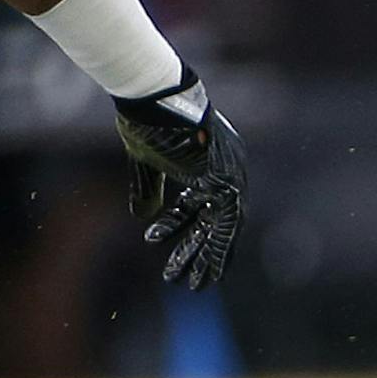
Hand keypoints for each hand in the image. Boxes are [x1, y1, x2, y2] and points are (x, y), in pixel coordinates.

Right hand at [112, 71, 246, 289]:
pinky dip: (188, 230)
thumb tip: (145, 218)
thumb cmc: (150, 122)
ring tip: (184, 282)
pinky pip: (211, 213)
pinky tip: (161, 243)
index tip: (197, 260)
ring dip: (200, 255)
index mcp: (218, 167)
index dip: (208, 239)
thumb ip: (151, 190)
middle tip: (196, 284)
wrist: (154, 93)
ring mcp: (229, 174)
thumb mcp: (149, 163)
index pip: (219, 212)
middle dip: (207, 256)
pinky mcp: (219, 174)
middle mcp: (230, 173)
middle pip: (222, 225)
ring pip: (221, 226)